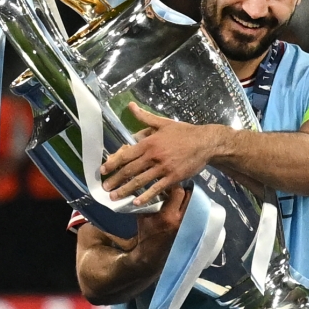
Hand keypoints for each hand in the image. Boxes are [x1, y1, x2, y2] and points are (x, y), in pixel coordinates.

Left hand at [101, 103, 222, 206]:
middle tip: (104, 188)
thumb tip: (131, 106)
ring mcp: (163, 168)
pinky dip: (146, 196)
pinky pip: (157, 188)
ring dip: (126, 190)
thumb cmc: (184, 132)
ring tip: (114, 197)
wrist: (205, 142)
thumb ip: (145, 118)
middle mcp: (153, 156)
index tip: (103, 170)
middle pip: (130, 170)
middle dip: (116, 180)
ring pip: (140, 181)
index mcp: (149, 142)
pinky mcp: (173, 177)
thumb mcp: (163, 123)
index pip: (126, 155)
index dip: (113, 163)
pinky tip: (137, 202)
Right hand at [133, 185, 190, 253]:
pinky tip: (183, 206)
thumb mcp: (143, 216)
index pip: (178, 192)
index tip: (169, 184)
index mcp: (168, 215)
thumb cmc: (145, 233)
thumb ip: (147, 201)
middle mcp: (180, 219)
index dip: (174, 185)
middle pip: (189, 196)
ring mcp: (187, 224)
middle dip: (183, 190)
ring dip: (188, 198)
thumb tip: (147, 187)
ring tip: (180, 197)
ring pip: (194, 204)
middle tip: (176, 189)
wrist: (152, 253)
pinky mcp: (190, 228)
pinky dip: (189, 207)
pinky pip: (193, 212)